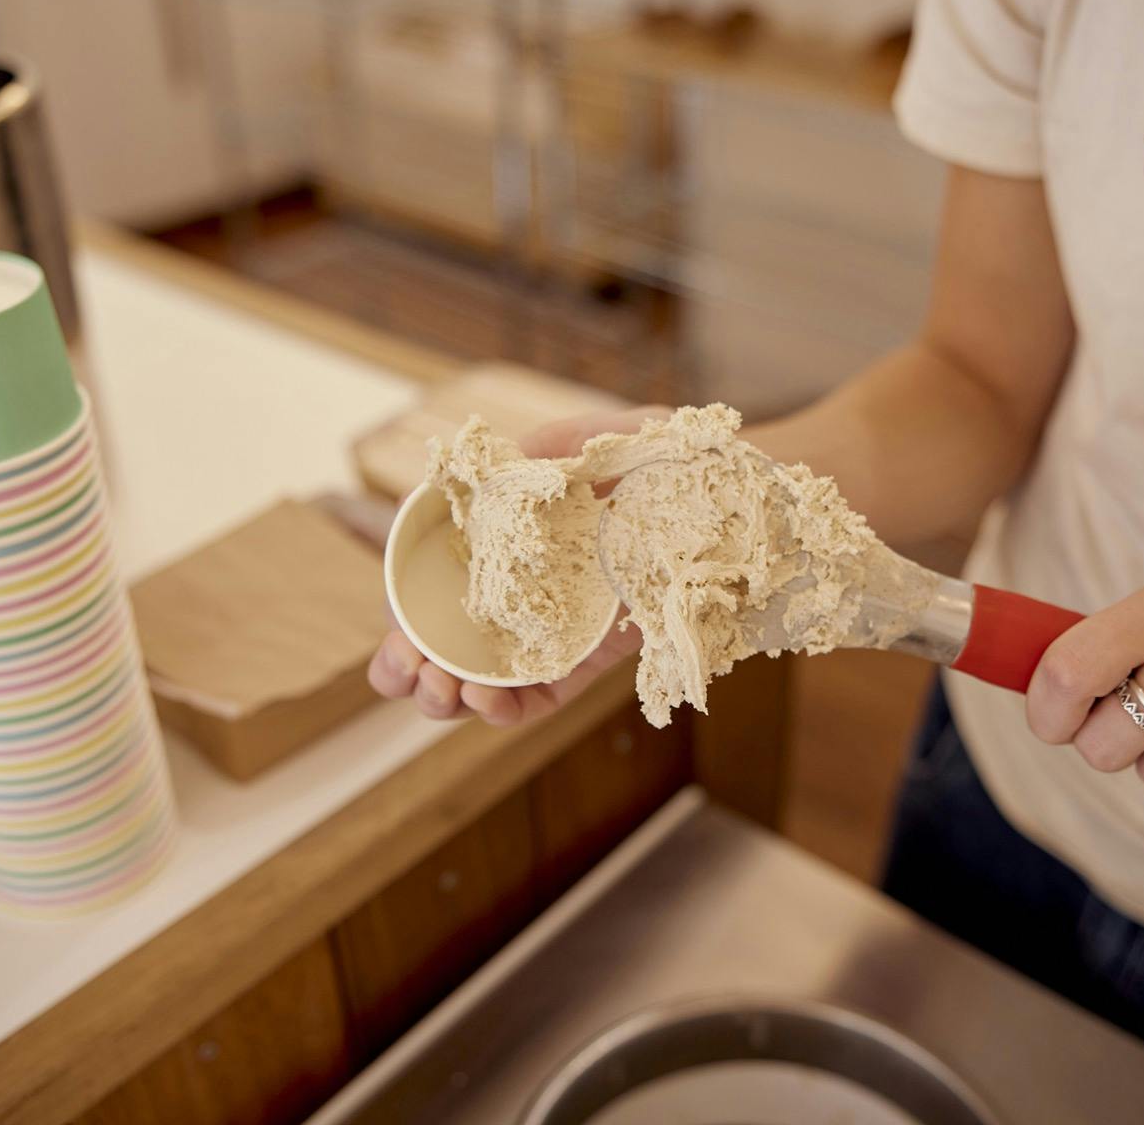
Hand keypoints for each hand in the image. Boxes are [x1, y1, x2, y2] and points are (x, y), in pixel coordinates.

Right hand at [367, 405, 668, 726]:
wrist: (747, 503)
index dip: (402, 616)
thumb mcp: (611, 435)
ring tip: (442, 692)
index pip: (431, 585)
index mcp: (505, 541)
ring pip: (478, 679)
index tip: (397, 633)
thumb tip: (498, 464)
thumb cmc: (678, 460)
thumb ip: (552, 447)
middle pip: (441, 642)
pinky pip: (538, 697)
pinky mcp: (587, 662)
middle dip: (408, 668)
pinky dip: (505, 709)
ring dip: (446, 697)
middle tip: (410, 672)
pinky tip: (487, 703)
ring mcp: (551, 629)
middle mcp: (519, 588)